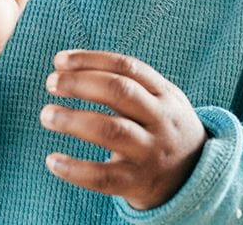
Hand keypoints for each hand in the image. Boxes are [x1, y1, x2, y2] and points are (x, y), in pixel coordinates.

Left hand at [40, 50, 207, 209]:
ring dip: (73, 120)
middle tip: (51, 82)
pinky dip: (75, 169)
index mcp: (164, 93)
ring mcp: (150, 152)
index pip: (126, 66)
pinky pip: (103, 177)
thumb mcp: (160, 98)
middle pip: (119, 92)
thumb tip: (67, 66)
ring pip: (110, 131)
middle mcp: (159, 120)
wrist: (195, 175)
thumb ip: (125, 81)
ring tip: (46, 114)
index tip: (59, 60)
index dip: (90, 60)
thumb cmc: (162, 126)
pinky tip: (52, 160)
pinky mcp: (137, 183)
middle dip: (80, 83)